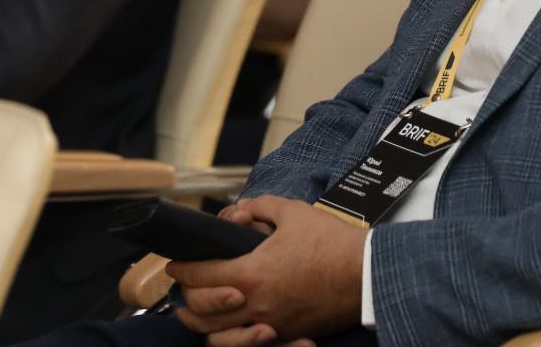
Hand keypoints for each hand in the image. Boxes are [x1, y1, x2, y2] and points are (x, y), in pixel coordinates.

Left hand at [165, 196, 366, 344]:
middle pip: (203, 311)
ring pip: (220, 336)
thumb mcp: (293, 213)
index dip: (182, 269)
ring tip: (193, 315)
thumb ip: (260, 207)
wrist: (366, 273)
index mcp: (251, 274)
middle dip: (185, 298)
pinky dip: (232, 338)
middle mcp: (255, 305)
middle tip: (181, 286)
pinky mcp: (287, 333)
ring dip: (201, 325)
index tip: (174, 264)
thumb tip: (240, 212)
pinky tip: (229, 329)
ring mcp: (271, 324)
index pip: (202, 276)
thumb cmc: (331, 243)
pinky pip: (249, 343)